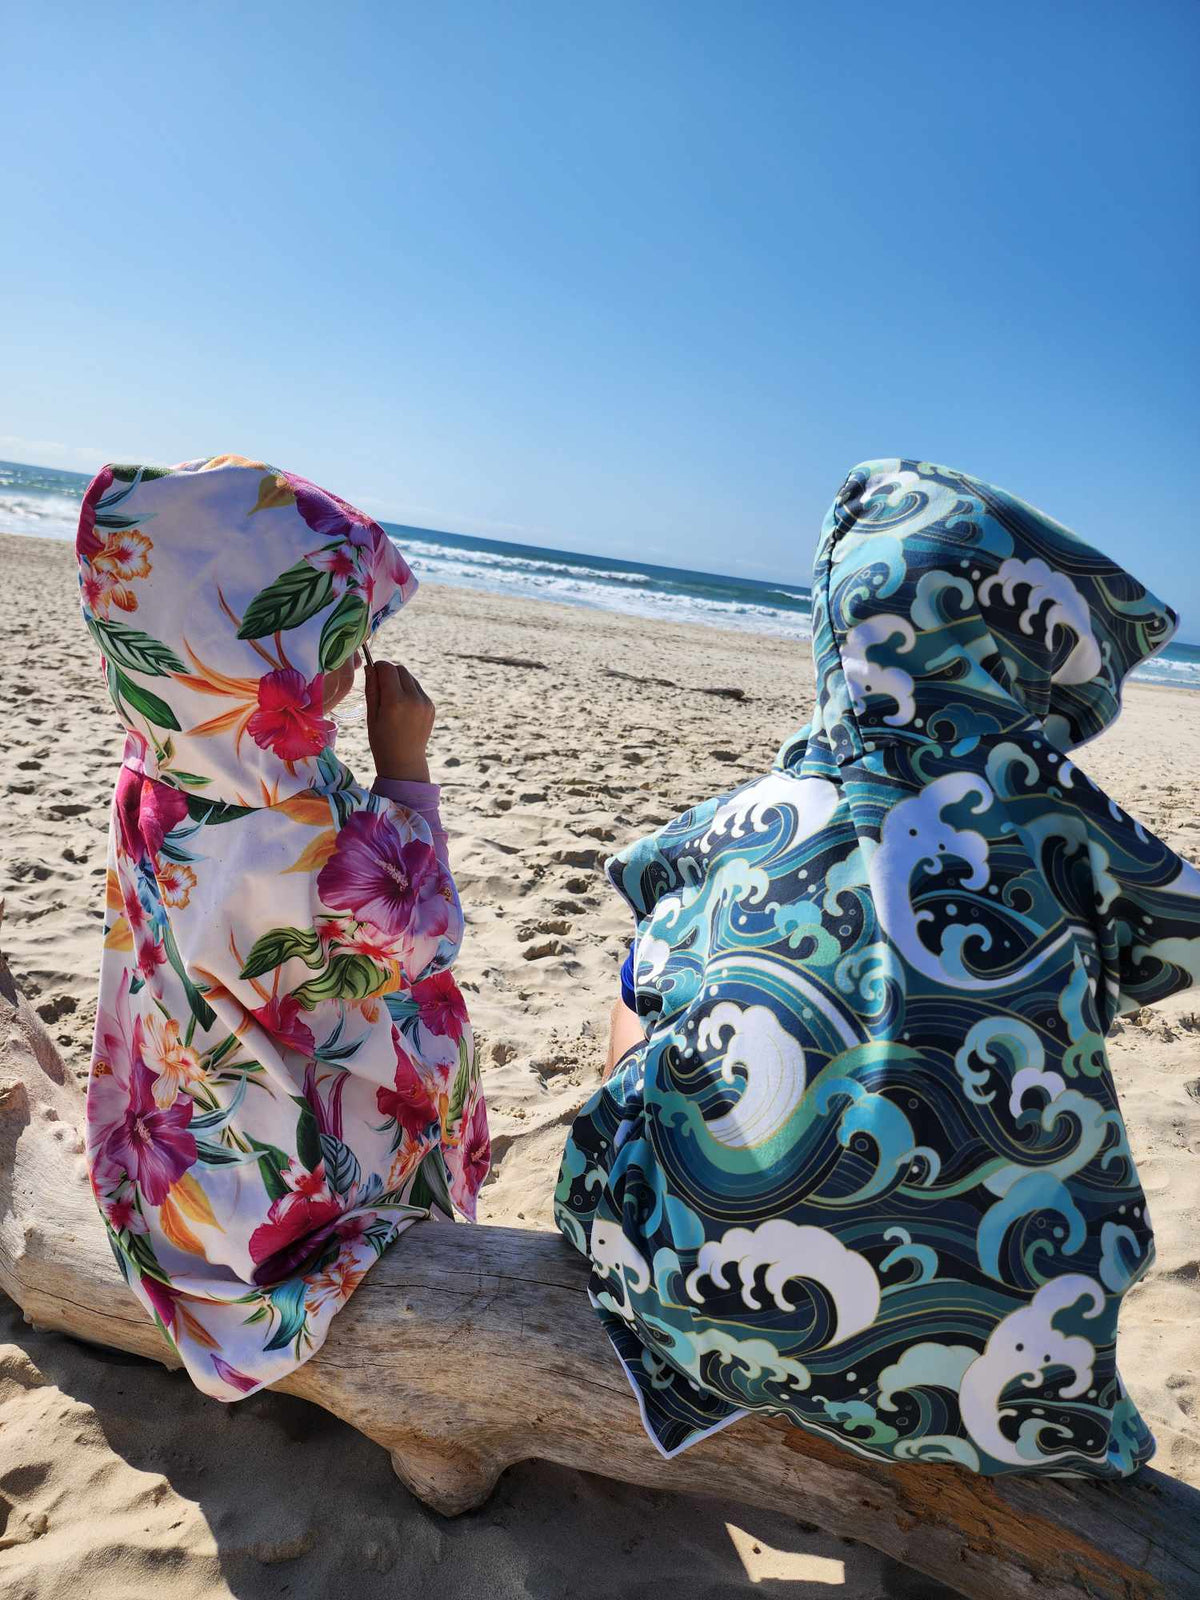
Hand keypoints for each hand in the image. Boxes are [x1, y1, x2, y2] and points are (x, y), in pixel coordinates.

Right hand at [366, 659, 434, 782]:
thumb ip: (372, 688)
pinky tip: (403, 708)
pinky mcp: (431, 706)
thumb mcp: (371, 715)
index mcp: (395, 701)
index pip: (388, 668)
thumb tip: (370, 667)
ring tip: (392, 700)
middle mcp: (413, 698)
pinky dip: (409, 691)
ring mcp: (425, 702)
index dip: (378, 666)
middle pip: (401, 669)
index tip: (372, 673)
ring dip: (400, 681)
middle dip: (389, 672)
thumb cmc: (382, 740)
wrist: (405, 761)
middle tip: (380, 686)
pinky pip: (418, 689)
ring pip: (410, 678)